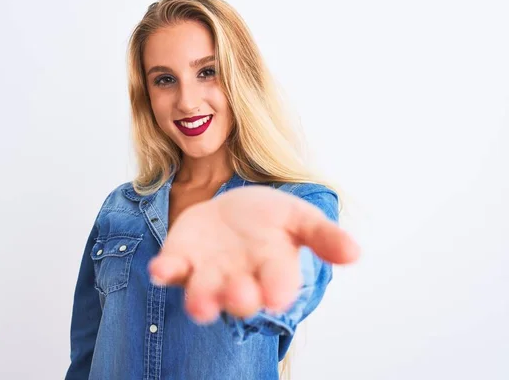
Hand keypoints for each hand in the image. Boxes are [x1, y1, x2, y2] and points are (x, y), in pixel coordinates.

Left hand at [147, 185, 359, 323]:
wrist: (231, 210)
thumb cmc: (268, 218)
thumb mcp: (298, 217)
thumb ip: (323, 236)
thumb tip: (355, 253)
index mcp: (271, 268)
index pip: (278, 282)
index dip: (278, 289)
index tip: (277, 295)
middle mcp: (239, 278)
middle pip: (239, 295)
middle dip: (239, 298)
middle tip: (241, 296)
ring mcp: (207, 272)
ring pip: (202, 294)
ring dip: (201, 301)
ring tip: (200, 306)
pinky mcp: (180, 259)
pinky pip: (171, 270)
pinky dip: (166, 272)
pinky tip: (161, 269)